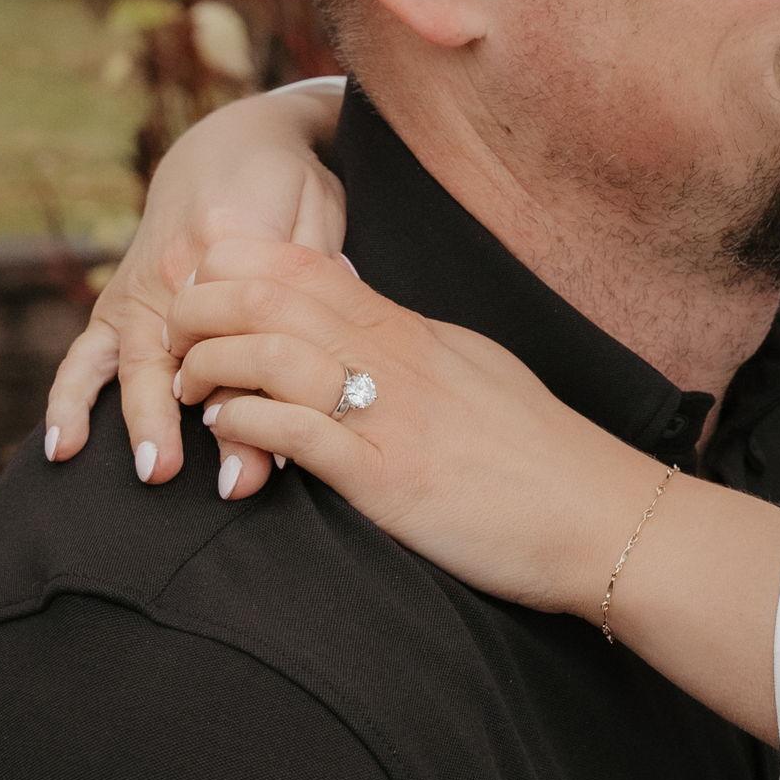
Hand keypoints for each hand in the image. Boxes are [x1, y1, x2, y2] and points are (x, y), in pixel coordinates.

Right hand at [43, 81, 347, 496]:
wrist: (236, 141)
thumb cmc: (294, 188)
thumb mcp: (319, 222)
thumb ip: (317, 280)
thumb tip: (323, 348)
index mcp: (233, 245)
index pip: (248, 338)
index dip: (267, 398)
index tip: (288, 456)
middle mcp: (178, 269)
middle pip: (191, 357)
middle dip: (215, 423)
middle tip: (231, 483)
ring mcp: (141, 283)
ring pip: (134, 359)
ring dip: (141, 418)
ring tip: (154, 472)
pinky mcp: (121, 296)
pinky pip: (87, 351)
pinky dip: (71, 397)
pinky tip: (65, 446)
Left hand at [168, 239, 667, 617]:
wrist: (601, 515)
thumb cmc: (542, 456)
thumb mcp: (475, 376)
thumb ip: (413, 351)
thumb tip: (364, 333)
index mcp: (413, 331)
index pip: (304, 264)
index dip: (236, 265)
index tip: (205, 292)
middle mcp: (397, 358)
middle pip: (270, 296)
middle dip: (201, 308)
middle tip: (177, 340)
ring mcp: (391, 414)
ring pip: (270, 353)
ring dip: (212, 365)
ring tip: (195, 391)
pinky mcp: (389, 477)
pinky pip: (295, 429)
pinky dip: (246, 424)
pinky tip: (231, 434)